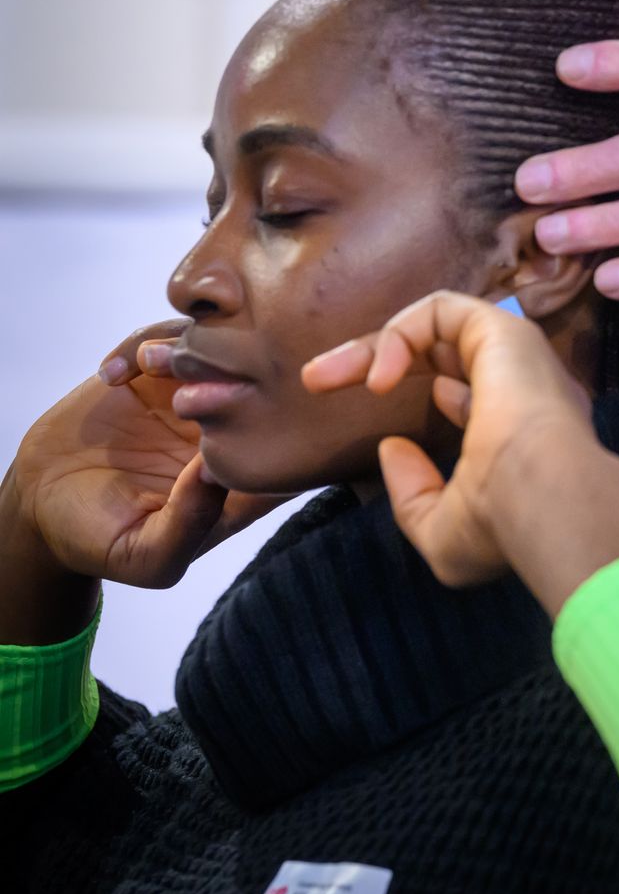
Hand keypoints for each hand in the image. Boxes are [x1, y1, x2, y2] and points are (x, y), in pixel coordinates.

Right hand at [1, 320, 285, 639]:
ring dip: (189, 348)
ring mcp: (193, 397)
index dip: (286, 422)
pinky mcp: (152, 376)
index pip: (298, 446)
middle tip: (190, 384)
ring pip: (219, 348)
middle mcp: (230, 431)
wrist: (44, 508)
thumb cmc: (102, 542)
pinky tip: (110, 376)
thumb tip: (216, 472)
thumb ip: (189, 523)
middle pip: (268, 383)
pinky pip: (164, 339)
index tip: (237, 418)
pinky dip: (142, 344)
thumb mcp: (147, 554)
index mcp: (247, 477)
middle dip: (242, 370)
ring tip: (146, 367)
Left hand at [301, 290, 618, 615]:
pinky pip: (440, 310)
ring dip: (374, 346)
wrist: (538, 490)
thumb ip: (413, 494)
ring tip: (324, 376)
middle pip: (442, 355)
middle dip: (374, 361)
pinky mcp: (500, 328)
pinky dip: (398, 336)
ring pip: (436, 328)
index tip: (387, 443)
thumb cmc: (500, 522)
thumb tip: (394, 447)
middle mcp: (524, 387)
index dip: (433, 403)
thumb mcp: (443, 533)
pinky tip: (378, 378)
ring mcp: (515, 355)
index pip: (475, 398)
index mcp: (523, 432)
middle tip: (315, 381)